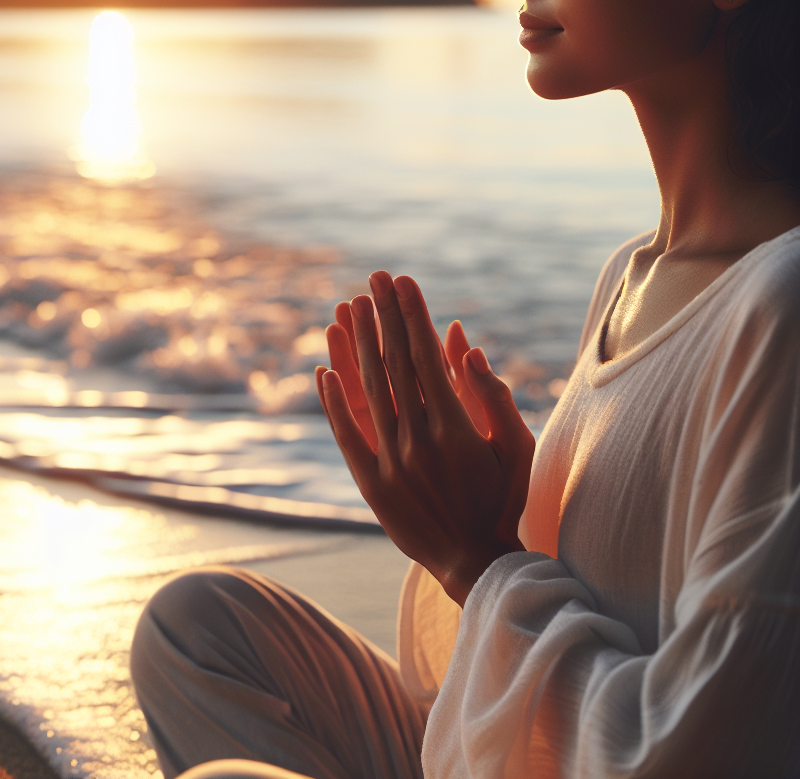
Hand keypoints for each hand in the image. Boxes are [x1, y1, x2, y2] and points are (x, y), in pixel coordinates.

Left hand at [316, 272, 534, 605]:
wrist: (477, 564)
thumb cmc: (504, 501)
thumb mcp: (517, 447)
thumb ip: (493, 395)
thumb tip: (465, 344)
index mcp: (455, 429)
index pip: (427, 357)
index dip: (414, 316)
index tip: (405, 282)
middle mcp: (417, 440)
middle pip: (394, 364)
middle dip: (385, 316)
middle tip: (375, 278)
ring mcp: (390, 462)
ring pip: (368, 391)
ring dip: (358, 346)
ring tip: (350, 307)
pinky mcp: (370, 483)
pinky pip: (346, 433)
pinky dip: (334, 401)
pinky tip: (324, 370)